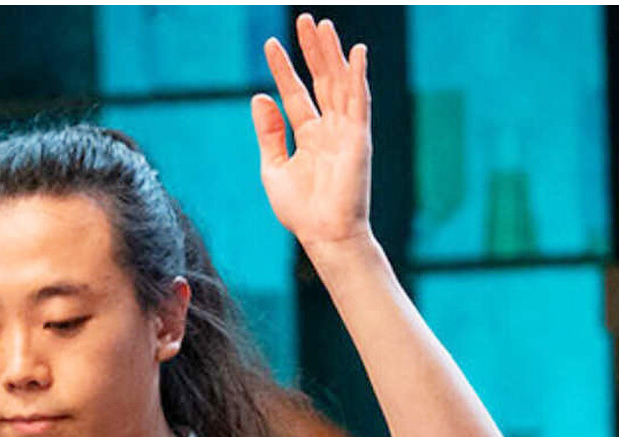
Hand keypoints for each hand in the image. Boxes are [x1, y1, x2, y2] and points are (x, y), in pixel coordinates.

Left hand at [251, 14, 372, 254]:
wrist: (323, 234)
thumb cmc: (301, 209)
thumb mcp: (274, 166)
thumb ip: (270, 132)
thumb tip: (260, 97)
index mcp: (309, 135)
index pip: (295, 93)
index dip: (283, 68)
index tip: (271, 44)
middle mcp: (330, 128)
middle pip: (321, 80)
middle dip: (312, 51)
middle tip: (304, 20)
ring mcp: (346, 131)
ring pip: (339, 83)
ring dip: (332, 54)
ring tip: (323, 25)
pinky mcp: (359, 138)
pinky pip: (359, 101)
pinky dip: (357, 77)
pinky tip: (356, 53)